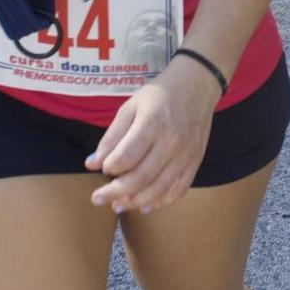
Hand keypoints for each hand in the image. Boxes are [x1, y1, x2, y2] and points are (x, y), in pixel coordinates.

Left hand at [85, 58, 220, 213]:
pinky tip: (146, 205)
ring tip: (118, 205)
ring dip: (136, 202)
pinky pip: (179, 189)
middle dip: (115, 192)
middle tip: (98, 199)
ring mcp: (186, 154)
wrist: (198, 84)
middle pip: (141, 177)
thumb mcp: (130, 106)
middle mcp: (171, 141)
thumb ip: (112, 136)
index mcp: (153, 123)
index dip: (110, 167)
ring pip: (160, 189)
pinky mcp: (196, 161)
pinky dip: (162, 201)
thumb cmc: (159, 95)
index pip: (127, 156)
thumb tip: (92, 164)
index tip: (102, 168)